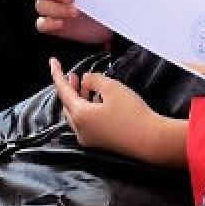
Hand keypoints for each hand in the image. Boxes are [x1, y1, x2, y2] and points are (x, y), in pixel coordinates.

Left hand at [50, 58, 167, 161]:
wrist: (151, 141)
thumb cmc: (132, 113)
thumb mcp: (112, 88)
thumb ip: (94, 80)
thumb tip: (85, 80)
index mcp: (80, 116)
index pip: (63, 91)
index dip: (57, 74)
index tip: (53, 61)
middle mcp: (80, 130)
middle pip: (68, 105)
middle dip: (69, 89)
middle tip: (74, 74)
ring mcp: (90, 139)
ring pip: (77, 115)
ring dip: (80, 99)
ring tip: (87, 85)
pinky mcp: (100, 143)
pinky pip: (87, 124)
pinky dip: (88, 109)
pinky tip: (98, 101)